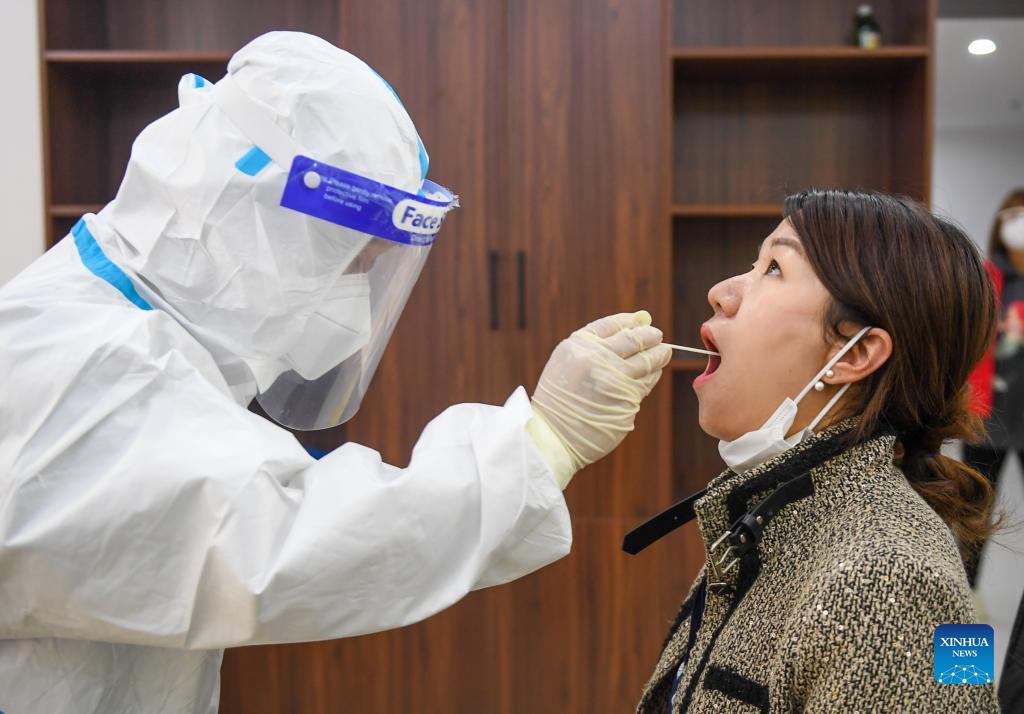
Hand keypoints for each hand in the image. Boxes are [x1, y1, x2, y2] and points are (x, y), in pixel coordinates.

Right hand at [529, 311, 671, 485]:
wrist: (552, 436)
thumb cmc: (561, 396)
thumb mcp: (568, 361)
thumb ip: (600, 341)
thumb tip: (642, 318)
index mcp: (579, 346)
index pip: (613, 325)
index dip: (632, 321)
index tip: (643, 321)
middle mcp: (597, 361)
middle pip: (635, 340)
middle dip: (651, 336)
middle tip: (658, 336)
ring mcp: (614, 382)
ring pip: (647, 362)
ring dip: (659, 355)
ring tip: (662, 353)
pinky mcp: (626, 403)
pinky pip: (645, 385)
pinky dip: (652, 377)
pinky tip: (651, 375)